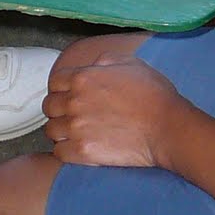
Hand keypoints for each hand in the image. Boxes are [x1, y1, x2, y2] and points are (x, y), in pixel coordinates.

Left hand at [42, 50, 183, 169]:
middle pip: (49, 107)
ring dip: (61, 130)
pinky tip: (78, 147)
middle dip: (59, 109)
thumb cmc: (151, 92)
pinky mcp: (82, 152)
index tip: (70, 94)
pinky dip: (65, 150)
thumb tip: (91, 67)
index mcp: (84, 77)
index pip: (54, 82)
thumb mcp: (129, 62)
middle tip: (73, 113)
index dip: (62, 88)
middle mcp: (74, 101)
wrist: (165, 125)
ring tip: (75, 132)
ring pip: (51, 131)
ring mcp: (76, 128)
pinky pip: (58, 152)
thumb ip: (103, 61)